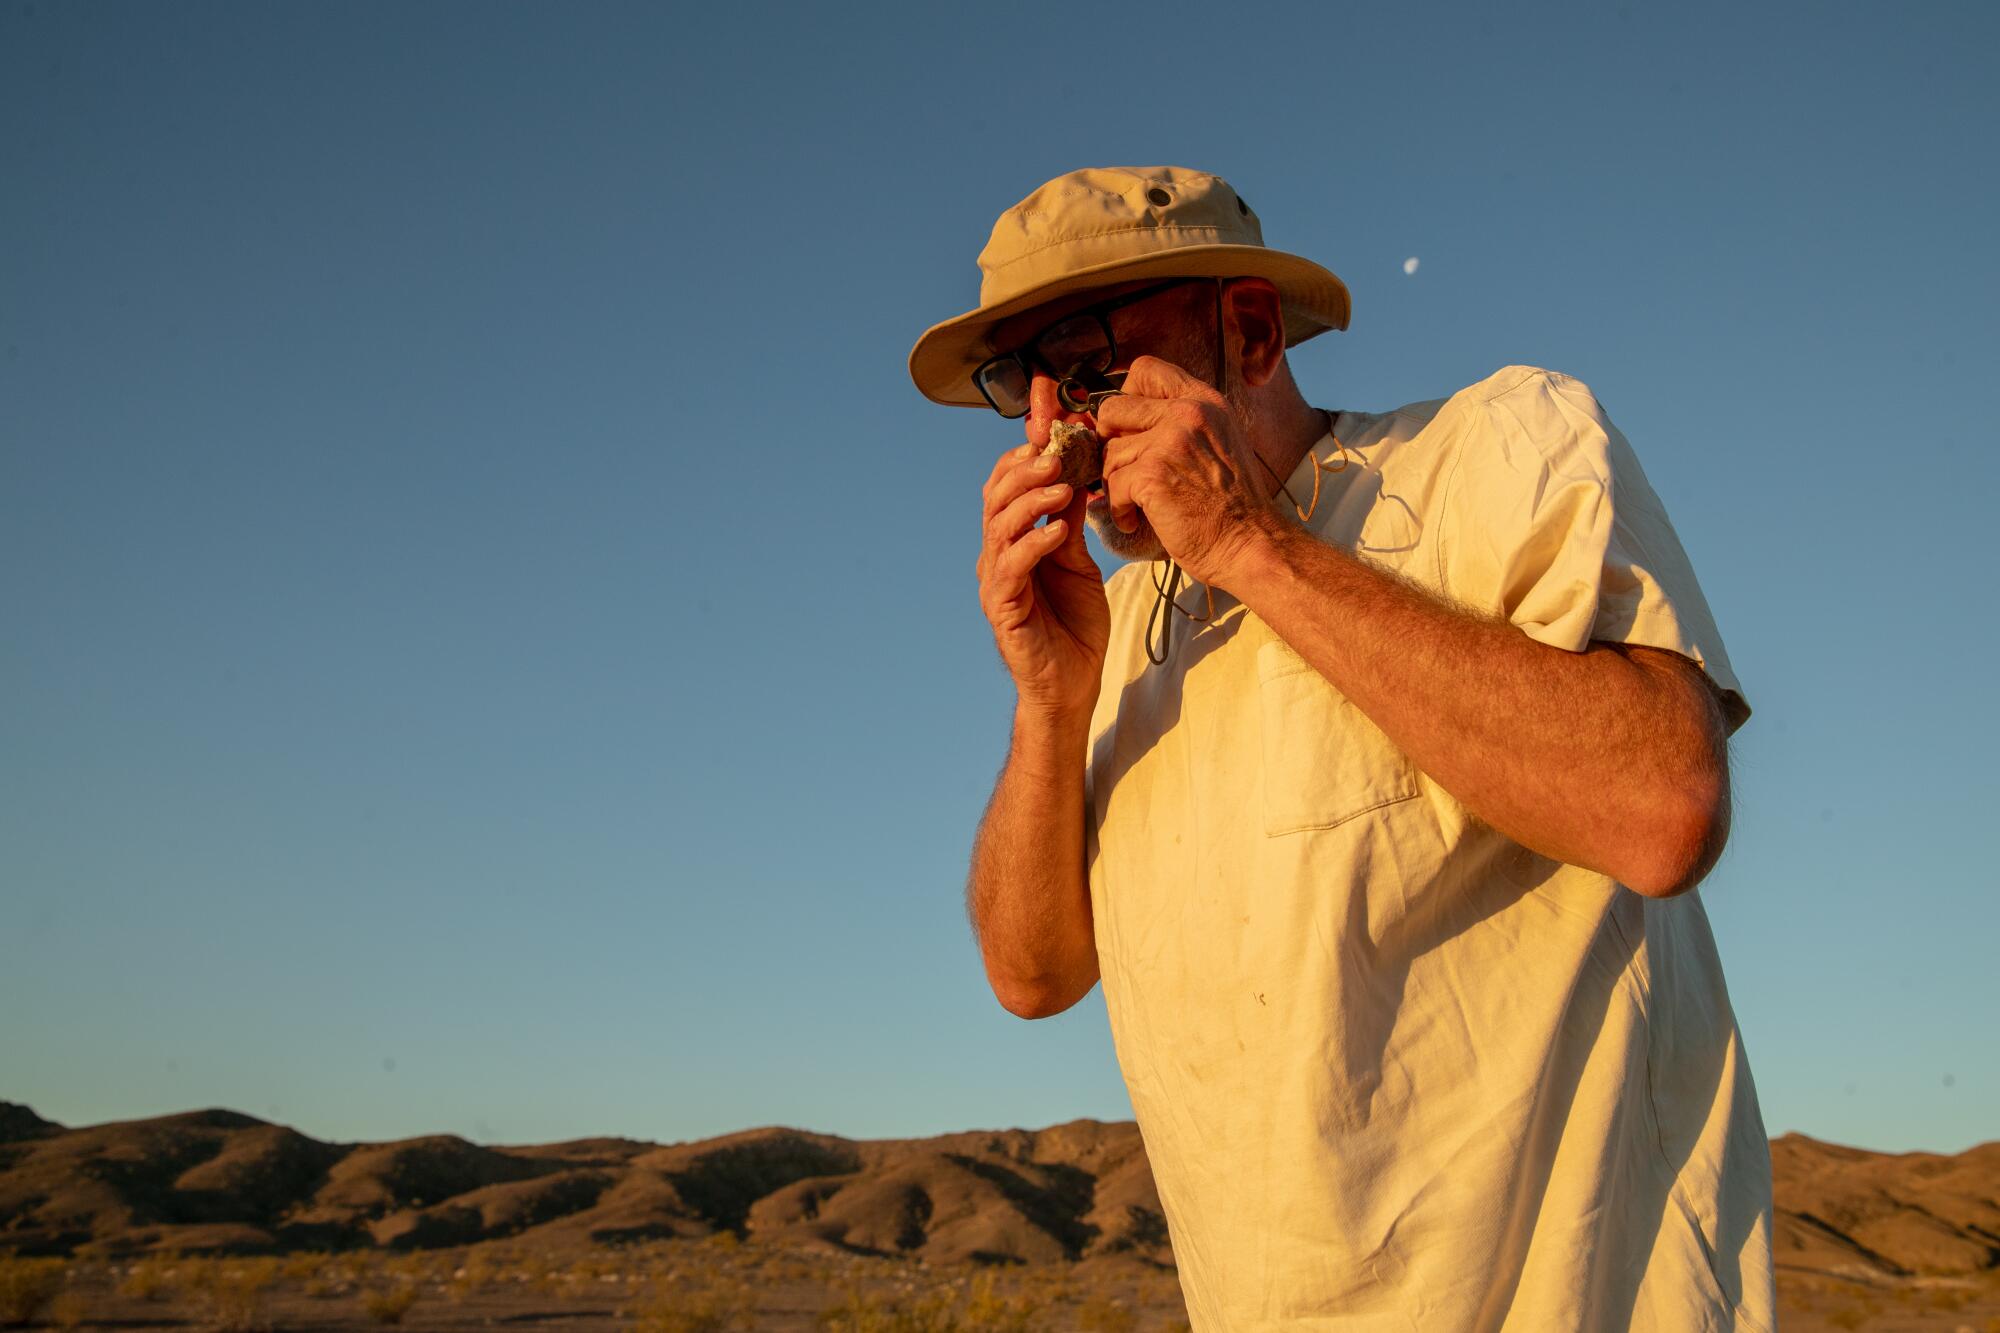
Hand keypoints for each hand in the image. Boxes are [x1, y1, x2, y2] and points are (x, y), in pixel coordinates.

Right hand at [976, 378, 1110, 718]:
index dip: (1026, 442)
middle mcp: (997, 553)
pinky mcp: (1002, 609)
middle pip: (996, 494)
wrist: (1073, 685)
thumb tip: (1078, 471)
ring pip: (998, 525)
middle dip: (1026, 465)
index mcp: (1014, 537)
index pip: (1011, 480)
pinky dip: (1033, 544)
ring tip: (1062, 485)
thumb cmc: (1075, 625)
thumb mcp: (1080, 560)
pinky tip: (1058, 531)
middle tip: (1058, 448)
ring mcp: (996, 580)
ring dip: (1030, 500)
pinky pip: (1010, 568)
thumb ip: (1071, 520)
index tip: (1050, 405)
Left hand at [1093, 355, 1284, 589]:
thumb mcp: (1218, 442)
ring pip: (1109, 452)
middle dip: (1108, 441)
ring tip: (1136, 503)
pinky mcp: (1153, 474)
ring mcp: (1170, 441)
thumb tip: (1128, 420)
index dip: (1124, 395)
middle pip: (1112, 407)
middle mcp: (1187, 412)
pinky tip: (1135, 521)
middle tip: (1122, 468)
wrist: (1250, 544)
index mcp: (1204, 400)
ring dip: (1114, 483)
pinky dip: (1118, 510)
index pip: (1145, 369)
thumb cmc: (1232, 505)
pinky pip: (1112, 485)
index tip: (1126, 426)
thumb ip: (1181, 423)